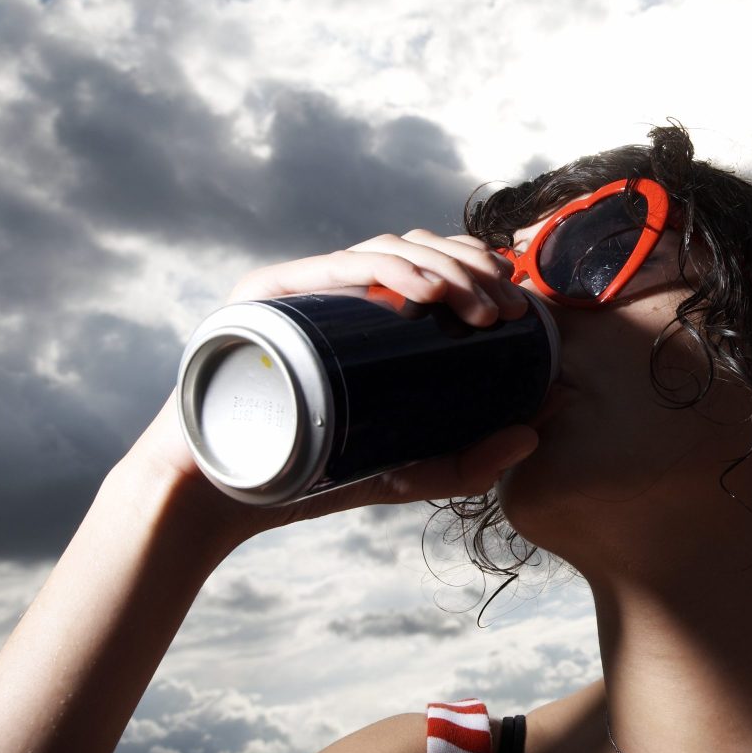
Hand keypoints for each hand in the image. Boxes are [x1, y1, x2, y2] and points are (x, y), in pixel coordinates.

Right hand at [125, 231, 541, 549]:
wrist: (216, 502)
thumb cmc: (308, 477)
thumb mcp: (404, 471)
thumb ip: (466, 461)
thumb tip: (535, 434)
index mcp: (364, 314)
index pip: (431, 268)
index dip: (479, 271)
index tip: (518, 307)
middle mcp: (334, 290)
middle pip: (416, 250)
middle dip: (473, 271)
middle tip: (508, 312)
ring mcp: (300, 287)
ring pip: (385, 249)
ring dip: (444, 269)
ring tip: (480, 310)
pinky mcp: (266, 294)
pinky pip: (336, 267)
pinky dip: (390, 271)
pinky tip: (429, 295)